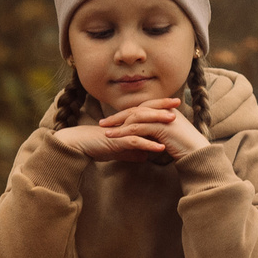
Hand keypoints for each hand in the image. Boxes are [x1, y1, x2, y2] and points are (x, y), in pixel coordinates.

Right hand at [48, 117, 170, 161]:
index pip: (145, 111)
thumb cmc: (96, 146)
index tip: (175, 106)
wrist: (79, 147)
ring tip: (173, 121)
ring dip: (158, 121)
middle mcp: (124, 122)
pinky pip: (134, 141)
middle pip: (145, 110)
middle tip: (178, 102)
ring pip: (141, 122)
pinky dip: (148, 144)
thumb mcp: (119, 150)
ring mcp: (120, 130)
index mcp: (126, 122)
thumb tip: (146, 155)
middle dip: (162, 106)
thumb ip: (133, 151)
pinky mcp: (116, 141)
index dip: (159, 107)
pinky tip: (160, 148)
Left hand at [94, 97, 209, 162]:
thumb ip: (158, 134)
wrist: (198, 155)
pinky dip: (124, 133)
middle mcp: (164, 110)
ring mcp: (163, 117)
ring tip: (105, 132)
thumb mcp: (169, 138)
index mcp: (166, 110)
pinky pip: (138, 128)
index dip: (127, 114)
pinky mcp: (161, 126)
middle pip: (136, 109)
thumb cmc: (186, 149)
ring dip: (118, 125)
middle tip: (103, 123)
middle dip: (118, 116)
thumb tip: (145, 138)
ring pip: (135, 118)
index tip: (113, 121)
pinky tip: (115, 138)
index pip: (142, 109)